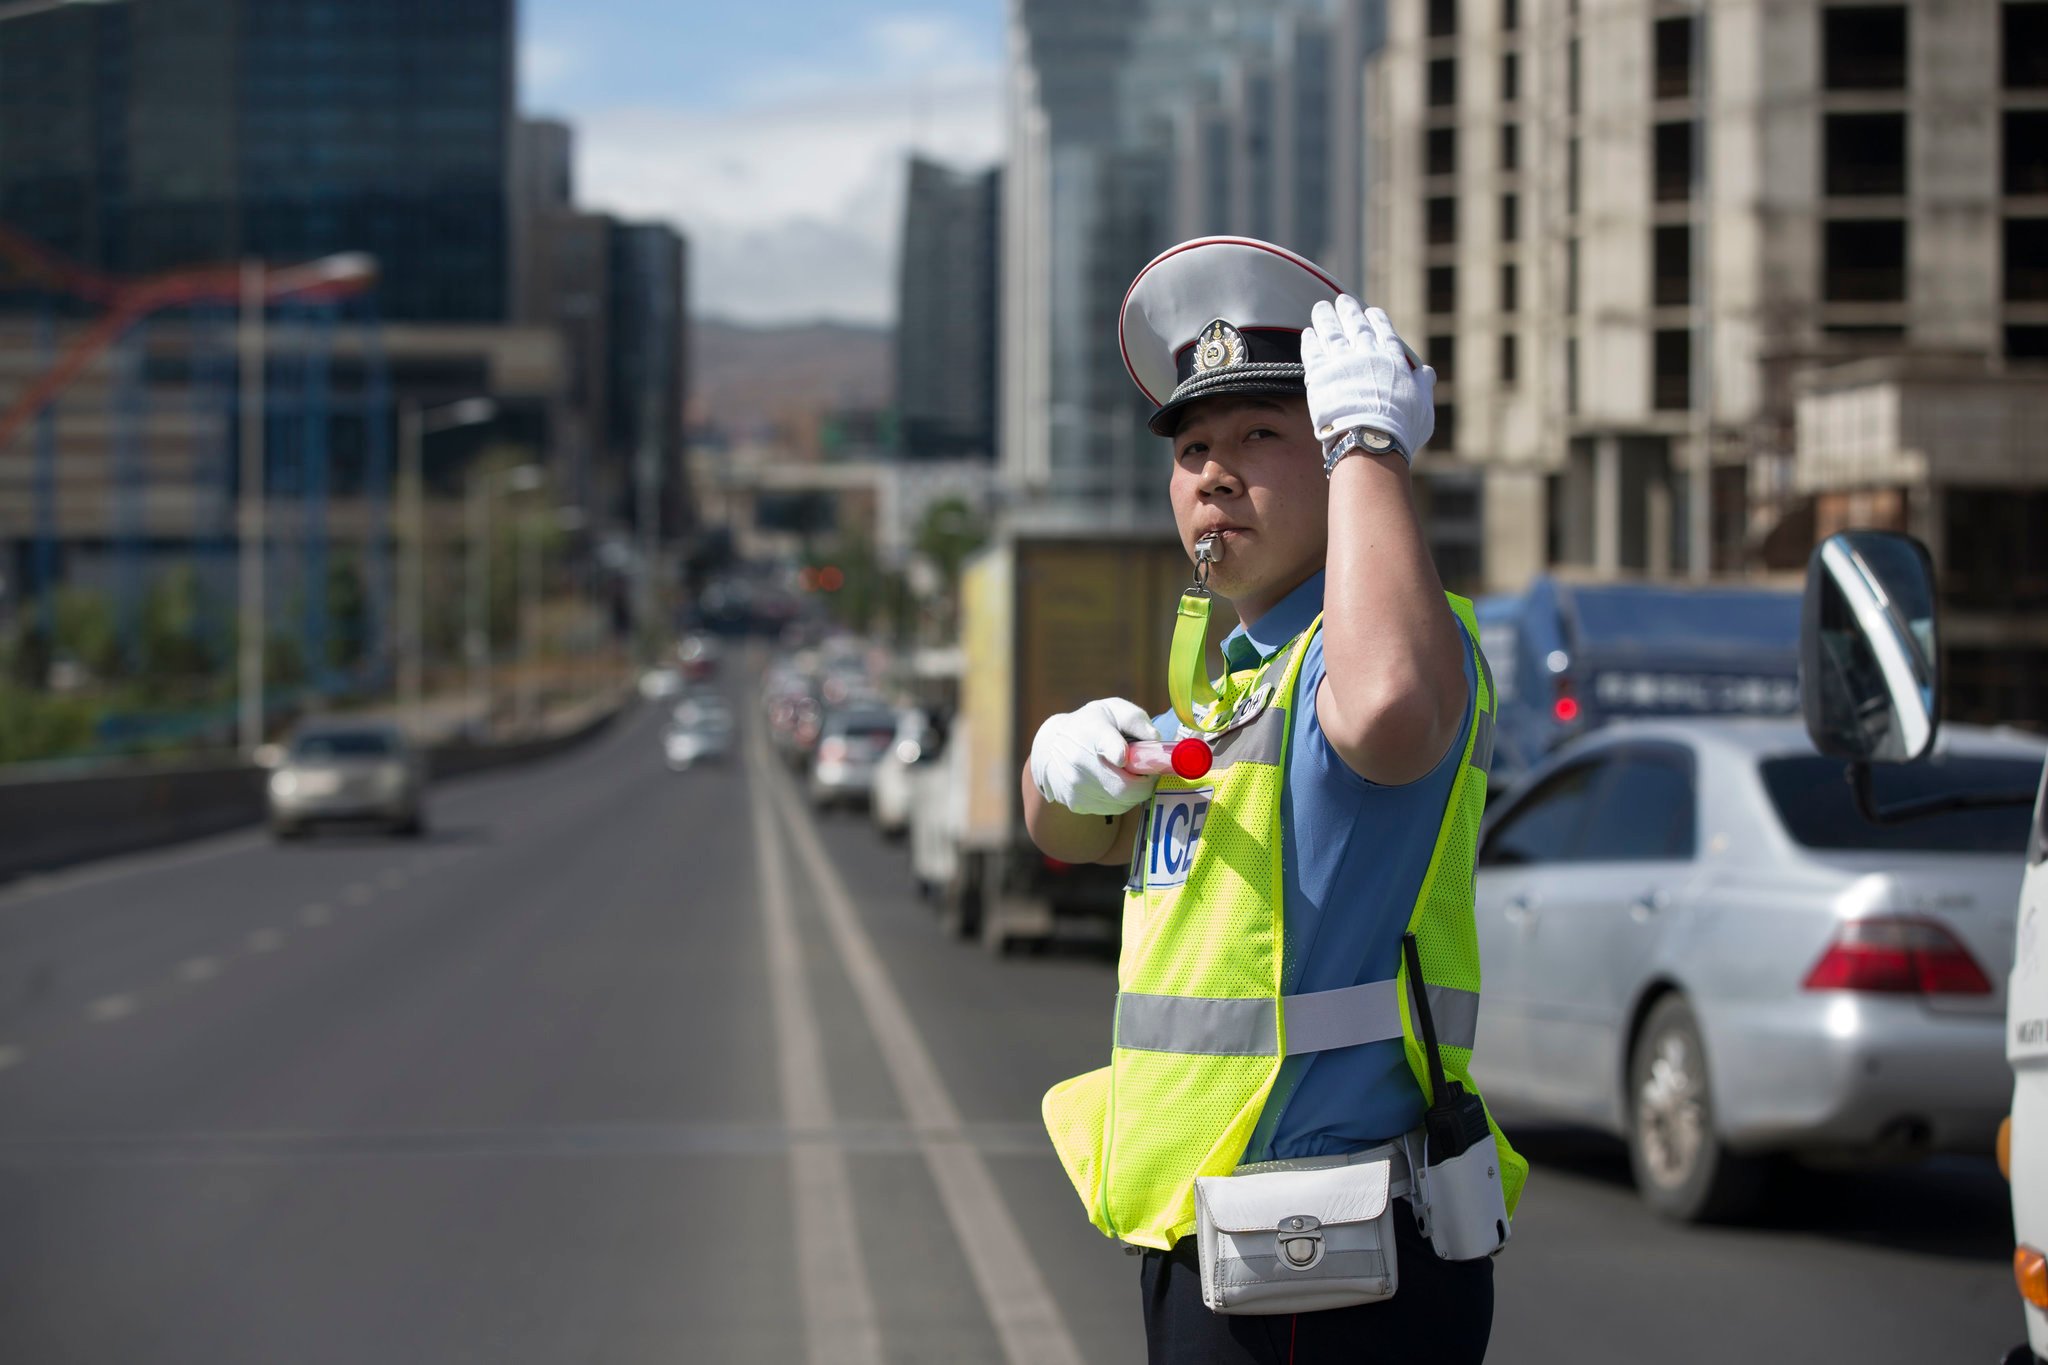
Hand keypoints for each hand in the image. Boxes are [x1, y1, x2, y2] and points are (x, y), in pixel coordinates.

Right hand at [1028, 698, 1159, 815]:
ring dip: (1133, 792)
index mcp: (1093, 732)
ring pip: (1123, 802)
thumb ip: (1136, 720)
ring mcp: (1077, 786)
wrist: (1049, 747)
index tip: (1122, 756)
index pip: (1106, 744)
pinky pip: (1112, 808)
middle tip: (1146, 772)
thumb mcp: (1112, 710)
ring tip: (1127, 775)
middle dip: (1145, 783)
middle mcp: (1080, 761)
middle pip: (1125, 787)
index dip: (1116, 751)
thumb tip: (1154, 739)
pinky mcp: (1076, 804)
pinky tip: (1113, 783)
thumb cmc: (1090, 726)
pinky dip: (1120, 799)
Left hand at [1301, 295, 1434, 461]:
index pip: (1384, 333)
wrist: (1370, 439)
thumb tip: (1427, 372)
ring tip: (1321, 307)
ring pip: (1332, 333)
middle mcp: (1368, 355)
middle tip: (1342, 300)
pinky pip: (1313, 352)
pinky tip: (1307, 332)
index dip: (1377, 320)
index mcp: (1393, 360)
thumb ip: (1423, 386)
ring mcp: (1343, 362)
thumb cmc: (1401, 429)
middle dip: (1349, 311)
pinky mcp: (1320, 374)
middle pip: (1356, 326)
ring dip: (1326, 318)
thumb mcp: (1423, 406)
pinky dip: (1310, 340)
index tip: (1370, 310)